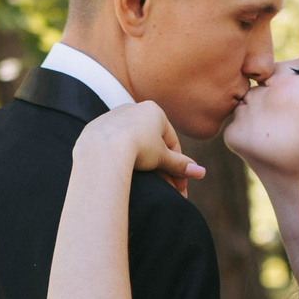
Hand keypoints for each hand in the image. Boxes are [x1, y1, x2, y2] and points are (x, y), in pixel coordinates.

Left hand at [78, 101, 206, 193]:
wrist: (102, 148)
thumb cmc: (138, 149)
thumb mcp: (163, 159)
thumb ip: (181, 165)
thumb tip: (202, 173)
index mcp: (154, 110)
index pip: (171, 141)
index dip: (177, 165)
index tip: (178, 186)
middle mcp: (133, 108)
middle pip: (151, 143)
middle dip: (159, 167)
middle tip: (164, 189)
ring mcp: (113, 116)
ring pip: (131, 143)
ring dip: (140, 161)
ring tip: (143, 183)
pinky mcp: (96, 127)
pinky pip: (112, 145)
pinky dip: (118, 157)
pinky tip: (121, 172)